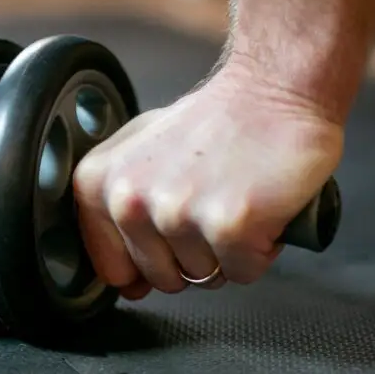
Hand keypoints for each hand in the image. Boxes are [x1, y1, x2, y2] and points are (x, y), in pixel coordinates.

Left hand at [72, 63, 343, 298]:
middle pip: (162, 278)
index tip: (171, 228)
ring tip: (234, 199)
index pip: (112, 269)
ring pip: (204, 278)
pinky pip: (243, 273)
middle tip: (211, 204)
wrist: (276, 90)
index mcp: (98, 183)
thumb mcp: (143, 155)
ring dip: (228, 251)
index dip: (151, 258)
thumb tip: (126, 283)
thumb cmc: (216, 123)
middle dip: (194, 255)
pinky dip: (261, 250)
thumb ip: (120, 215)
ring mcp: (177, 214)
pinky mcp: (227, 225)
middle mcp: (130, 201)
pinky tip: (260, 209)